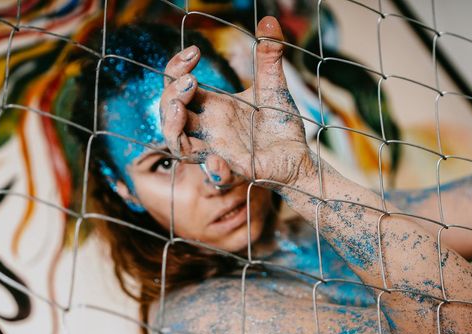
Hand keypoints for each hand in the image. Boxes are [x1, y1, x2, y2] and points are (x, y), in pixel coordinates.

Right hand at [160, 16, 312, 187]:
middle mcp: (209, 129)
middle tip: (190, 79)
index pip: (178, 87)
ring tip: (181, 108)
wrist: (300, 154)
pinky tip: (217, 160)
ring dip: (174, 128)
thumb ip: (269, 55)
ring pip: (180, 145)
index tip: (194, 51)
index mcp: (213, 107)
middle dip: (170, 95)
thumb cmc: (280, 124)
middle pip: (170, 114)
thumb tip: (268, 20)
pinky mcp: (237, 170)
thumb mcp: (274, 85)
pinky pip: (217, 175)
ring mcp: (219, 151)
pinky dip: (214, 170)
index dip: (176, 69)